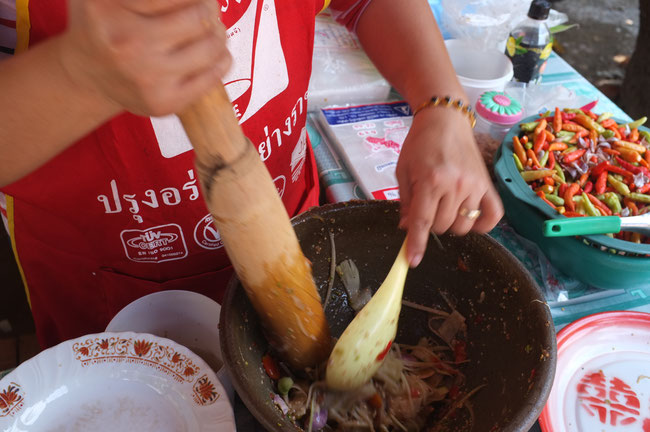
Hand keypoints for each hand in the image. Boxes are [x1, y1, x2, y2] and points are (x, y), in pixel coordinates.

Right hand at [59, 0, 230, 115]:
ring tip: (212, 29)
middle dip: (207, 8)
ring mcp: (146, 77)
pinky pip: (212, 76)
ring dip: (218, 33)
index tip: (194, 1)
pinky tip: (217, 52)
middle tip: (205, 10)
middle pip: (198, 15)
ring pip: (210, 45)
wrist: (89, 74)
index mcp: (108, 7)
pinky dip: (222, 59)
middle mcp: (126, 43)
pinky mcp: (163, 102)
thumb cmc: (107, 24)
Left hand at [396, 106, 503, 266]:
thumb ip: (405, 202)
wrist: (445, 119)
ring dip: (452, 224)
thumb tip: (406, 229)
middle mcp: (454, 185)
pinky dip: (481, 224)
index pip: (422, 222)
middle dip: (432, 225)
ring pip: (463, 226)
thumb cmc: (419, 144)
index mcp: (430, 181)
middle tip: (428, 206)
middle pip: (443, 227)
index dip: (416, 244)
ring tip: (445, 206)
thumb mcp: (403, 171)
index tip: (412, 262)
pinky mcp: (488, 184)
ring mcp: (474, 185)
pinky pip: (492, 217)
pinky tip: (469, 217)